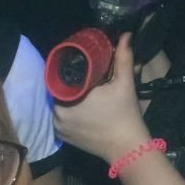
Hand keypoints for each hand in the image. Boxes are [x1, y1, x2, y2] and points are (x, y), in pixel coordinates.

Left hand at [52, 33, 151, 164]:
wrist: (127, 148)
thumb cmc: (125, 115)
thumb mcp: (124, 83)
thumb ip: (123, 58)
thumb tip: (126, 35)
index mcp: (69, 96)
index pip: (58, 75)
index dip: (67, 68)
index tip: (77, 63)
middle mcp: (58, 112)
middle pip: (58, 89)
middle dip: (69, 83)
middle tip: (83, 77)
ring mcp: (58, 126)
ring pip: (58, 104)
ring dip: (67, 97)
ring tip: (80, 91)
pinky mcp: (63, 136)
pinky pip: (60, 118)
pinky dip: (67, 112)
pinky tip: (79, 107)